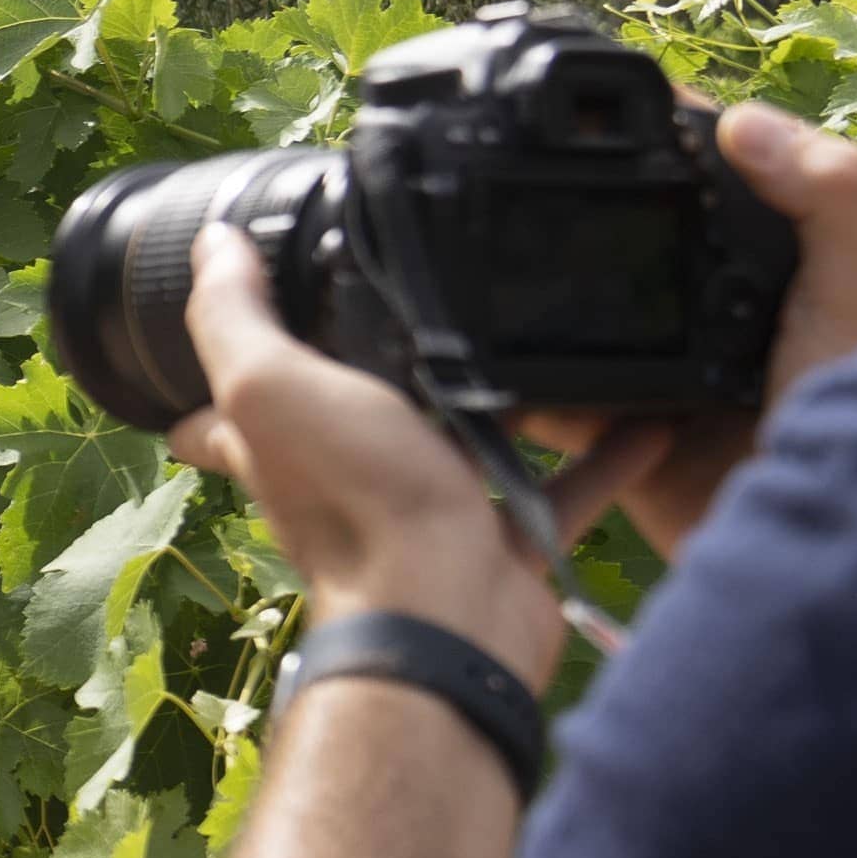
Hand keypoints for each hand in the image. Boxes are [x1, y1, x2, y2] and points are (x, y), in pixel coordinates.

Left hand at [163, 220, 603, 685]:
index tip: (244, 307)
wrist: (445, 612)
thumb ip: (234, 317)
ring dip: (499, 401)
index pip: (222, 408)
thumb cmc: (355, 501)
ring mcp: (426, 511)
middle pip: (349, 417)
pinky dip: (601, 457)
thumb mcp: (272, 386)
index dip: (217, 367)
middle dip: (377, 368)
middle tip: (423, 299)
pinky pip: (558, 489)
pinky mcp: (498, 543)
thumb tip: (210, 245)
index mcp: (280, 445)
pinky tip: (646, 414)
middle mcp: (345, 479)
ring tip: (543, 332)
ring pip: (462, 444)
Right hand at [518, 104, 856, 563]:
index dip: (668, 135)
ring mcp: (662, 374)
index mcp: (773, 265)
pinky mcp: (619, 436)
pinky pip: (554, 402)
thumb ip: (827, 192)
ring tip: (490, 250)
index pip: (712, 179)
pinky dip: (520, 385)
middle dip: (583, 208)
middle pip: (633, 239)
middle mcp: (713, 311)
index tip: (613, 102)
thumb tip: (739, 121)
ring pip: (584, 314)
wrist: (825, 540)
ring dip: (541, 293)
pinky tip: (490, 356)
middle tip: (520, 167)